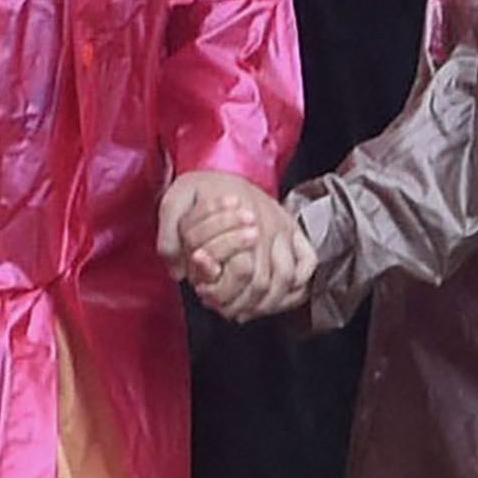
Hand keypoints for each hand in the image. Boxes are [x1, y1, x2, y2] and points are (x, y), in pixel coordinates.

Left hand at [160, 171, 312, 317]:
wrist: (222, 168)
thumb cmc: (200, 188)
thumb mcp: (174, 201)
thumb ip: (169, 235)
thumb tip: (178, 272)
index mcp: (241, 219)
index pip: (242, 270)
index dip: (223, 292)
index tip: (205, 294)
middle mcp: (268, 225)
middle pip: (264, 282)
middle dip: (242, 303)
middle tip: (223, 309)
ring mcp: (284, 229)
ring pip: (287, 278)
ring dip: (267, 302)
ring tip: (246, 310)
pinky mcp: (294, 230)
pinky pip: (307, 261)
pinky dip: (297, 283)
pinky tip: (278, 296)